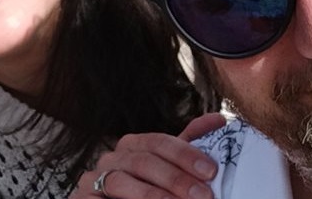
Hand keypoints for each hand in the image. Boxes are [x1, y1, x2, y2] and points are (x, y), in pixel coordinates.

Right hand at [71, 114, 225, 198]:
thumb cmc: (147, 193)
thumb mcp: (169, 171)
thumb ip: (188, 147)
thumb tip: (219, 120)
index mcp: (132, 146)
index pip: (158, 142)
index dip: (185, 154)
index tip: (211, 171)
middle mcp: (110, 159)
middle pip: (143, 162)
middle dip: (176, 179)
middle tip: (204, 195)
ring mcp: (92, 180)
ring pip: (122, 183)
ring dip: (155, 196)